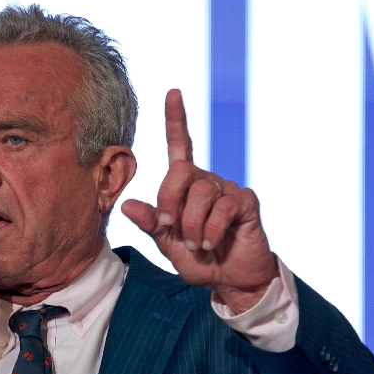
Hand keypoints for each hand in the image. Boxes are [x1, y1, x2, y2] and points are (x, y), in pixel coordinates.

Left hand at [121, 89, 277, 312]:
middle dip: (170, 203)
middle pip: (181, 172)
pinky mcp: (246, 203)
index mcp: (187, 186)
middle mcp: (208, 181)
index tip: (173, 92)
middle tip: (172, 230)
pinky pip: (223, 208)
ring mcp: (229, 190)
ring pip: (202, 193)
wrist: (230, 281)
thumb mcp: (167, 245)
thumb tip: (127, 204)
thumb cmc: (200, 260)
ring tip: (198, 245)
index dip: (177, 119)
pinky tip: (211, 244)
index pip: (181, 145)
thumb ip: (151, 224)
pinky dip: (211, 230)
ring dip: (193, 225)